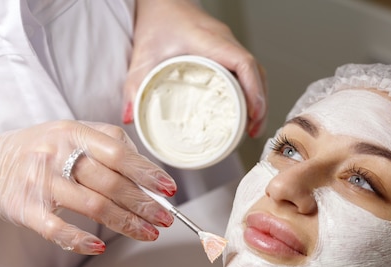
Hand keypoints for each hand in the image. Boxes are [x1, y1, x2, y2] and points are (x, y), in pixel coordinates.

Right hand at [0, 121, 177, 254]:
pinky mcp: (26, 209)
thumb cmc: (36, 150)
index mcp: (72, 132)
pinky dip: (81, 241)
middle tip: (166, 218)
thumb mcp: (69, 133)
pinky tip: (101, 247)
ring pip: (93, 206)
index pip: (118, 153)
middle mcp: (56, 155)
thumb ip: (106, 144)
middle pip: (111, 183)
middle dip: (144, 204)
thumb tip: (146, 170)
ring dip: (126, 223)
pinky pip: (58, 229)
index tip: (168, 188)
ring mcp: (40, 183)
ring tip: (149, 233)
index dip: (147, 172)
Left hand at [122, 0, 267, 137]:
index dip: (253, 90)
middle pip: (256, 73)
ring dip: (258, 99)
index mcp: (210, 40)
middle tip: (253, 130)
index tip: (253, 114)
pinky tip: (246, 110)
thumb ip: (135, 86)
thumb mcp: (142, 55)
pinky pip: (247, 72)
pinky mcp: (227, 52)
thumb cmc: (156, 21)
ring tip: (253, 126)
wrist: (161, 1)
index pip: (243, 63)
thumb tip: (131, 117)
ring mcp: (229, 46)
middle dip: (259, 103)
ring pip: (256, 73)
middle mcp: (225, 42)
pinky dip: (251, 91)